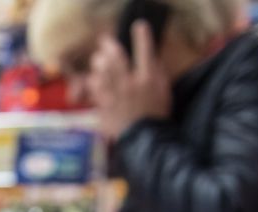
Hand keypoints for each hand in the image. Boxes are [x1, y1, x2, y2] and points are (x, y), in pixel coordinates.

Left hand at [88, 21, 171, 139]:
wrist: (144, 139)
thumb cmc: (157, 115)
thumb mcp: (164, 92)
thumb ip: (158, 73)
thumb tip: (152, 58)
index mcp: (149, 80)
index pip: (145, 52)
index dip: (142, 36)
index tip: (139, 26)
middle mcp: (131, 85)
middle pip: (116, 58)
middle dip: (109, 46)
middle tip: (105, 42)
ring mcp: (116, 95)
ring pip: (102, 71)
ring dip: (98, 62)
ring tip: (98, 60)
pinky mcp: (104, 105)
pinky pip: (94, 88)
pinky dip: (93, 81)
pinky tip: (94, 79)